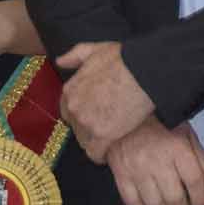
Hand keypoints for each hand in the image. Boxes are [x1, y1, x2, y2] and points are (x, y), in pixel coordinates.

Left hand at [57, 41, 156, 161]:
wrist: (143, 73)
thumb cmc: (123, 59)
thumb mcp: (94, 50)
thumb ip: (74, 56)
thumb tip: (60, 62)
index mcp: (70, 90)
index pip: (68, 111)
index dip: (81, 113)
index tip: (94, 114)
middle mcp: (75, 108)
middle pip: (76, 128)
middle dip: (88, 129)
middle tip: (105, 127)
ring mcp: (88, 123)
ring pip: (85, 142)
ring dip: (95, 142)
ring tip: (109, 140)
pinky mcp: (104, 136)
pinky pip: (96, 154)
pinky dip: (101, 155)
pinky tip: (109, 153)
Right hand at [108, 119, 203, 204]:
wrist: (125, 117)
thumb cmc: (160, 125)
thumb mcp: (186, 134)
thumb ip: (200, 157)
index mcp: (177, 149)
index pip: (193, 181)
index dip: (201, 199)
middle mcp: (158, 161)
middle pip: (174, 197)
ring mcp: (137, 170)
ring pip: (154, 203)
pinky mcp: (121, 175)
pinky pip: (131, 202)